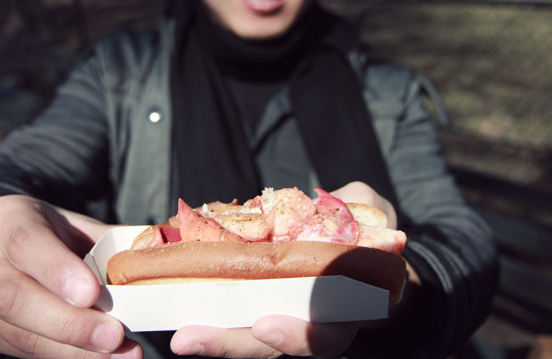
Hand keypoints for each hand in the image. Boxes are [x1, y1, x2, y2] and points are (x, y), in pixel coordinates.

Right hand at [0, 195, 141, 357]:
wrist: (11, 250)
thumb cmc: (55, 234)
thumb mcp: (77, 225)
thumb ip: (111, 241)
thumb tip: (160, 253)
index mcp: (5, 219)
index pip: (25, 243)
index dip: (57, 270)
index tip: (93, 293)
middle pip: (14, 297)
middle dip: (68, 322)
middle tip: (114, 336)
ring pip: (17, 331)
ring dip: (71, 349)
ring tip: (118, 354)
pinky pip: (23, 350)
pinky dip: (66, 356)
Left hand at [169, 181, 400, 357]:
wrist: (359, 242)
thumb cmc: (367, 230)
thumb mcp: (373, 211)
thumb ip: (362, 209)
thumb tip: (346, 206)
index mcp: (348, 307)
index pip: (326, 334)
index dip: (299, 336)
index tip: (266, 326)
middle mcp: (311, 320)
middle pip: (270, 345)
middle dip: (231, 343)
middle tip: (189, 339)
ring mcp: (282, 311)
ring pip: (246, 334)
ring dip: (212, 334)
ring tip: (179, 333)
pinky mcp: (258, 296)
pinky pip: (232, 307)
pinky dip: (206, 305)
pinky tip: (178, 298)